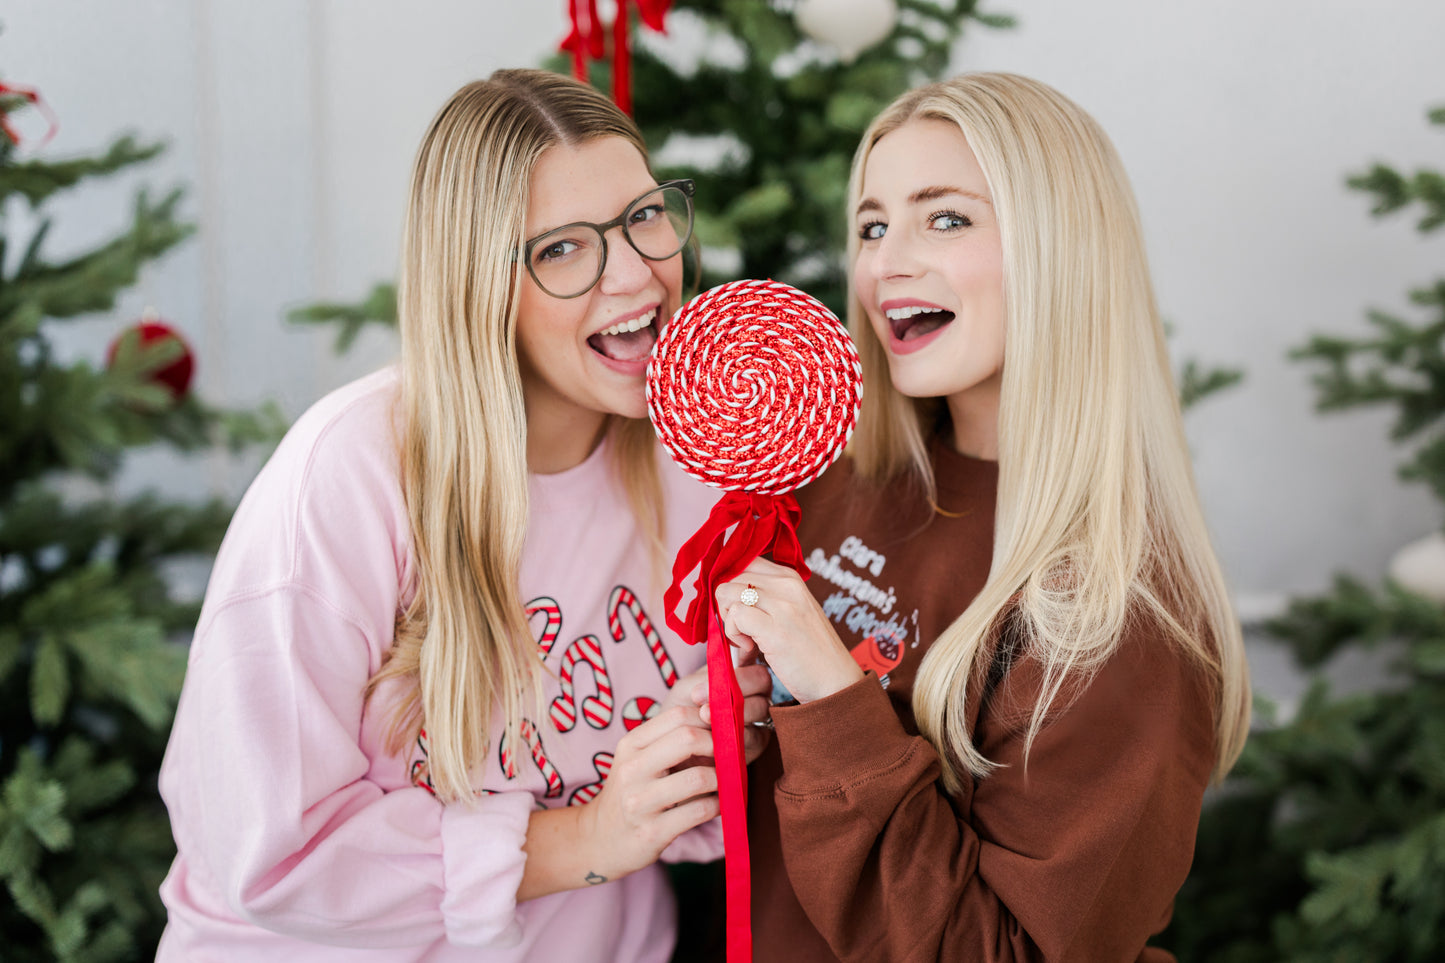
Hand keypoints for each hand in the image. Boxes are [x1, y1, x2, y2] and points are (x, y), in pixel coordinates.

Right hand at [579, 705, 720, 879]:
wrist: (601, 839)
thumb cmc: (632, 792)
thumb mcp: (638, 759)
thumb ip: (669, 738)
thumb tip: (715, 716)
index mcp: (630, 744)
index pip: (677, 714)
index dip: (708, 720)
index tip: (722, 732)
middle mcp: (631, 769)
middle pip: (688, 738)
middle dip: (719, 745)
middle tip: (731, 755)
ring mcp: (640, 802)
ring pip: (698, 777)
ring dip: (723, 779)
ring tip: (726, 781)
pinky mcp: (652, 832)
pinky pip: (700, 811)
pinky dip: (718, 805)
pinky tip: (718, 804)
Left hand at [665, 654, 773, 763]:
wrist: (674, 742)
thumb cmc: (681, 708)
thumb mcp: (687, 687)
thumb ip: (707, 679)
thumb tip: (722, 680)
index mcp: (740, 670)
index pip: (753, 653)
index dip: (745, 651)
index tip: (722, 664)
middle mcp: (755, 690)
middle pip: (762, 679)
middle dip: (737, 684)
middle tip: (703, 695)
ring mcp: (759, 715)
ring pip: (761, 706)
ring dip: (733, 710)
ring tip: (704, 715)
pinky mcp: (758, 742)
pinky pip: (756, 735)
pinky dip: (735, 734)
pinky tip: (716, 736)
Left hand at [715, 558, 864, 703]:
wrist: (836, 680)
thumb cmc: (811, 651)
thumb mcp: (793, 611)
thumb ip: (766, 598)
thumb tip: (724, 596)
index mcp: (789, 577)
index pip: (743, 561)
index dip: (730, 585)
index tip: (738, 610)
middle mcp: (786, 584)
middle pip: (730, 577)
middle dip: (725, 606)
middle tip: (741, 630)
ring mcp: (782, 605)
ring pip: (727, 593)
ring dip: (727, 620)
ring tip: (745, 640)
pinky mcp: (775, 629)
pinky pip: (735, 616)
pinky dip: (733, 634)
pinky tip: (750, 649)